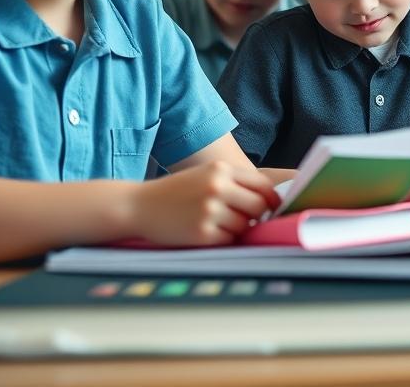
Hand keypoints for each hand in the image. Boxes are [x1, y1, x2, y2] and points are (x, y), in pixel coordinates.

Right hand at [130, 161, 279, 245]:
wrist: (138, 205)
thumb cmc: (176, 192)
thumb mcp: (205, 174)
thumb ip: (234, 182)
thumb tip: (269, 200)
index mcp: (221, 170)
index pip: (263, 185)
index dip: (272, 199)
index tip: (272, 207)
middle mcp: (217, 187)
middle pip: (258, 206)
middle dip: (257, 215)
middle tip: (246, 219)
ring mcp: (209, 211)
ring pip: (244, 225)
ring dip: (236, 228)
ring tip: (217, 222)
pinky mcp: (202, 233)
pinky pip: (228, 239)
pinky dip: (223, 238)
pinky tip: (206, 231)